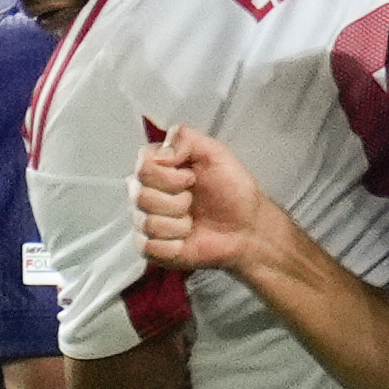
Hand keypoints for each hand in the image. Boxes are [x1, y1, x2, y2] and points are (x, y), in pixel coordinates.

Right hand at [133, 125, 273, 276]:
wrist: (246, 227)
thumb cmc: (232, 190)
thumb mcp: (215, 153)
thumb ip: (185, 139)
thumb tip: (160, 155)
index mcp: (156, 167)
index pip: (142, 167)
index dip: (169, 176)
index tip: (192, 179)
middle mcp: (145, 192)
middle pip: (142, 196)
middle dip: (177, 202)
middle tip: (193, 202)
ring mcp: (145, 221)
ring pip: (148, 223)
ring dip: (179, 225)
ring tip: (192, 221)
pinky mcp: (150, 248)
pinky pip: (150, 247)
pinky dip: (175, 246)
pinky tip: (186, 240)